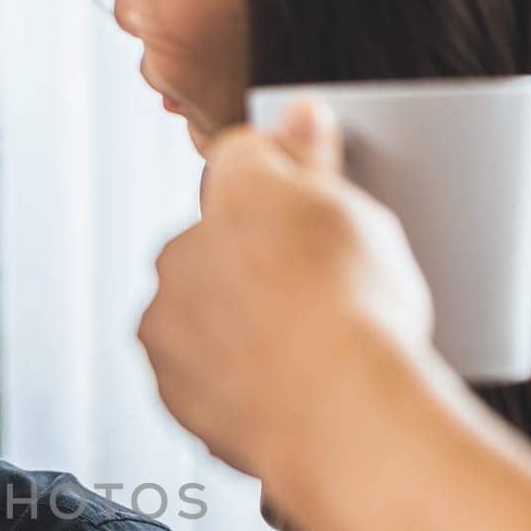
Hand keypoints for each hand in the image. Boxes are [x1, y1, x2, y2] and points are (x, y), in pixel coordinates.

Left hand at [138, 100, 434, 479]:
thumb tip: (301, 114)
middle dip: (251, 261)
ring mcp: (169, 327)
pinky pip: (199, 374)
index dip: (284, 182)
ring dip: (232, 323)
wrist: (342, 416)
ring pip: (198, 310)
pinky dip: (230, 379)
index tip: (311, 205)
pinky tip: (281, 387)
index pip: (245, 161)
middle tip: (314, 292)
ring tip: (300, 349)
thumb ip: (316, 163)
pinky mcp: (172, 392)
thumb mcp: (361, 214)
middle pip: (215, 241)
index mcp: (232, 193)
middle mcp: (181, 251)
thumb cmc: (358, 313)